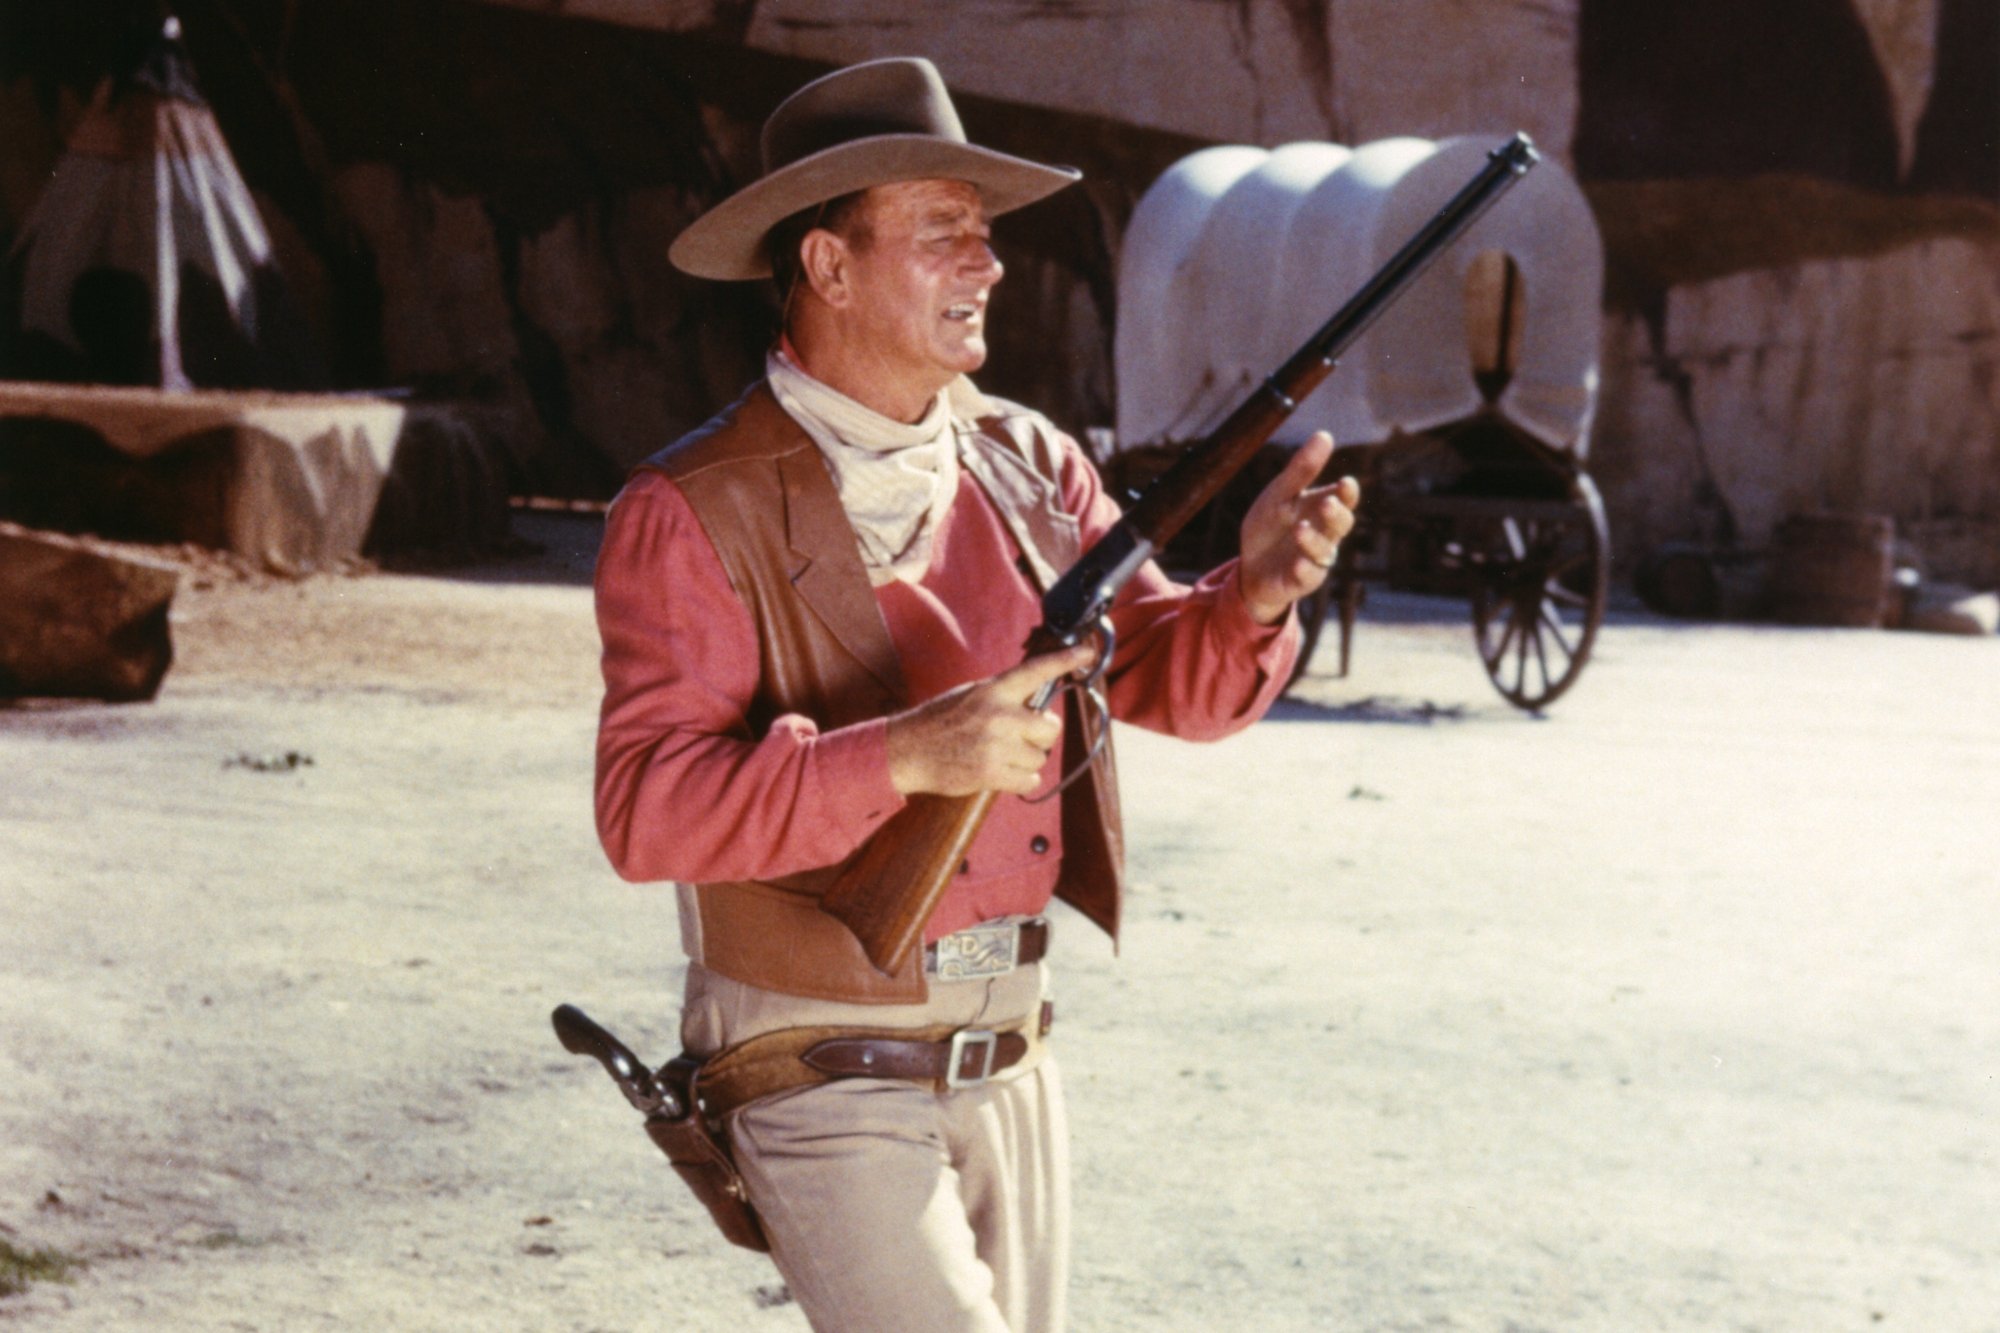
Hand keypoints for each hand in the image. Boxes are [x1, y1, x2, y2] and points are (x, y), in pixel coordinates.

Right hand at [885, 644, 1097, 796]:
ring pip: (1039, 757)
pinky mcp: (991, 773)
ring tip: (999, 755)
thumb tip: (1036, 707)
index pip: (1035, 671)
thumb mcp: (970, 696)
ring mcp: (996, 745)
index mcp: (992, 690)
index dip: (1064, 661)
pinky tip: (1001, 772)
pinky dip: (1020, 780)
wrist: (907, 751)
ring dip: (1025, 760)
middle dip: (1041, 735)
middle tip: (1021, 737)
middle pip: (1049, 728)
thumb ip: (1002, 697)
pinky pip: (1030, 780)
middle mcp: (998, 715)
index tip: (1087, 653)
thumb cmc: (939, 722)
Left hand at [1237, 431, 1359, 624]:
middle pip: (1341, 524)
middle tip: (1326, 503)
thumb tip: (1325, 434)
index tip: (1345, 482)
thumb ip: (1301, 470)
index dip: (1348, 492)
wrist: (1250, 566)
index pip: (1344, 499)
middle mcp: (1326, 535)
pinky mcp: (1302, 581)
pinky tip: (1297, 563)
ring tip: (1300, 529)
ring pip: (1325, 551)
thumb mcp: (1279, 495)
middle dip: (1336, 514)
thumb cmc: (1269, 527)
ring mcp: (1316, 559)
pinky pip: (1308, 576)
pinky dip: (1304, 569)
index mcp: (1322, 509)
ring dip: (1314, 540)